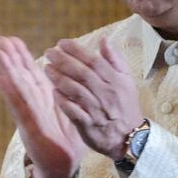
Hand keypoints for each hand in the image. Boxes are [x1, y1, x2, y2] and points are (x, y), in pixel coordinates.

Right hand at [0, 36, 81, 177]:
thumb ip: (62, 94)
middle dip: (11, 57)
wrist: (63, 167)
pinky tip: (1, 80)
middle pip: (21, 76)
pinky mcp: (29, 128)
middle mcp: (33, 105)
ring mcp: (29, 116)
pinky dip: (10, 93)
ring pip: (17, 88)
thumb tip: (59, 76)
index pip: (31, 73)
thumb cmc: (66, 141)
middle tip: (0, 39)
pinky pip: (19, 107)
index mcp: (43, 99)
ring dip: (7, 70)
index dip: (22, 56)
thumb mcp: (67, 112)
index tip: (13, 39)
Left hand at [44, 37, 144, 157]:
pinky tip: (53, 92)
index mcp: (115, 81)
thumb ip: (115, 60)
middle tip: (49, 52)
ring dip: (59, 78)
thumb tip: (104, 40)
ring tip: (46, 68)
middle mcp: (106, 93)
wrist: (130, 137)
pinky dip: (64, 101)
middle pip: (83, 74)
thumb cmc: (124, 105)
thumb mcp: (126, 80)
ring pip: (76, 91)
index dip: (77, 51)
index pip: (94, 61)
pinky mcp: (88, 125)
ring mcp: (97, 110)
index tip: (62, 43)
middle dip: (64, 61)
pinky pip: (74, 111)